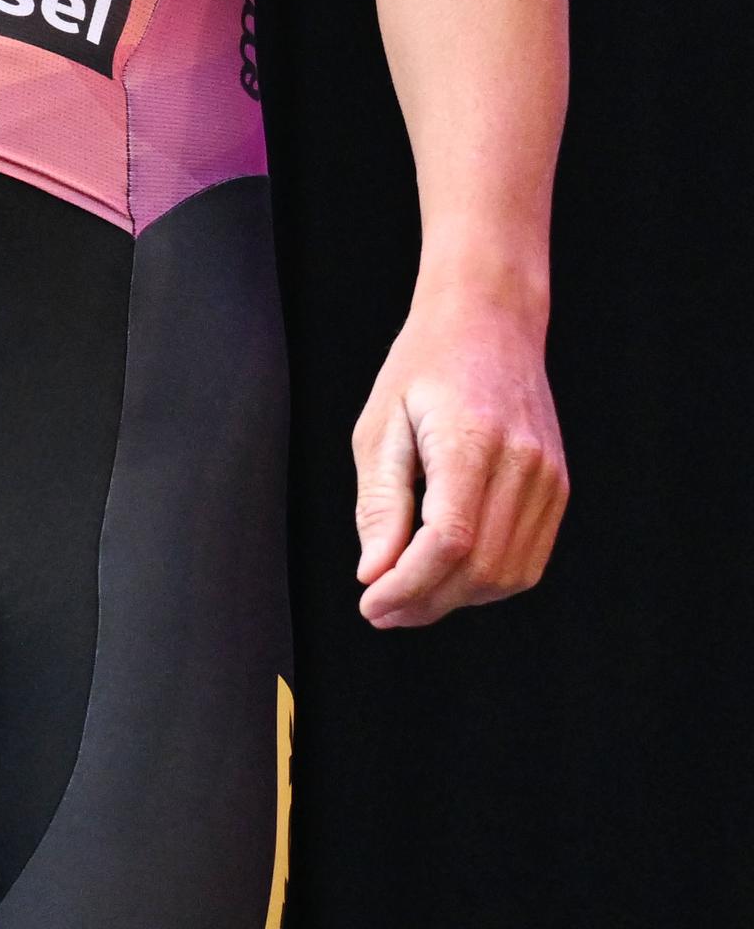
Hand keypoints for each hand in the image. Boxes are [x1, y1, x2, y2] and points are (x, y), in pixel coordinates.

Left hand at [352, 283, 567, 627]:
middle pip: (479, 567)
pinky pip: (527, 559)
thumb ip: (380, 503)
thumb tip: (375, 575)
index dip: (408, 586)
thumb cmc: (425, 364)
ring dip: (455, 598)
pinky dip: (486, 580)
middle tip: (382, 607)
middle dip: (425, 601)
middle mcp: (522, 463)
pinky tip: (448, 572)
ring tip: (410, 592)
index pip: (447, 541)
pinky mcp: (558, 488)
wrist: (489, 321)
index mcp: (471, 439)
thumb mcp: (381, 423)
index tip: (371, 605)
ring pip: (507, 574)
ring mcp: (548, 478)